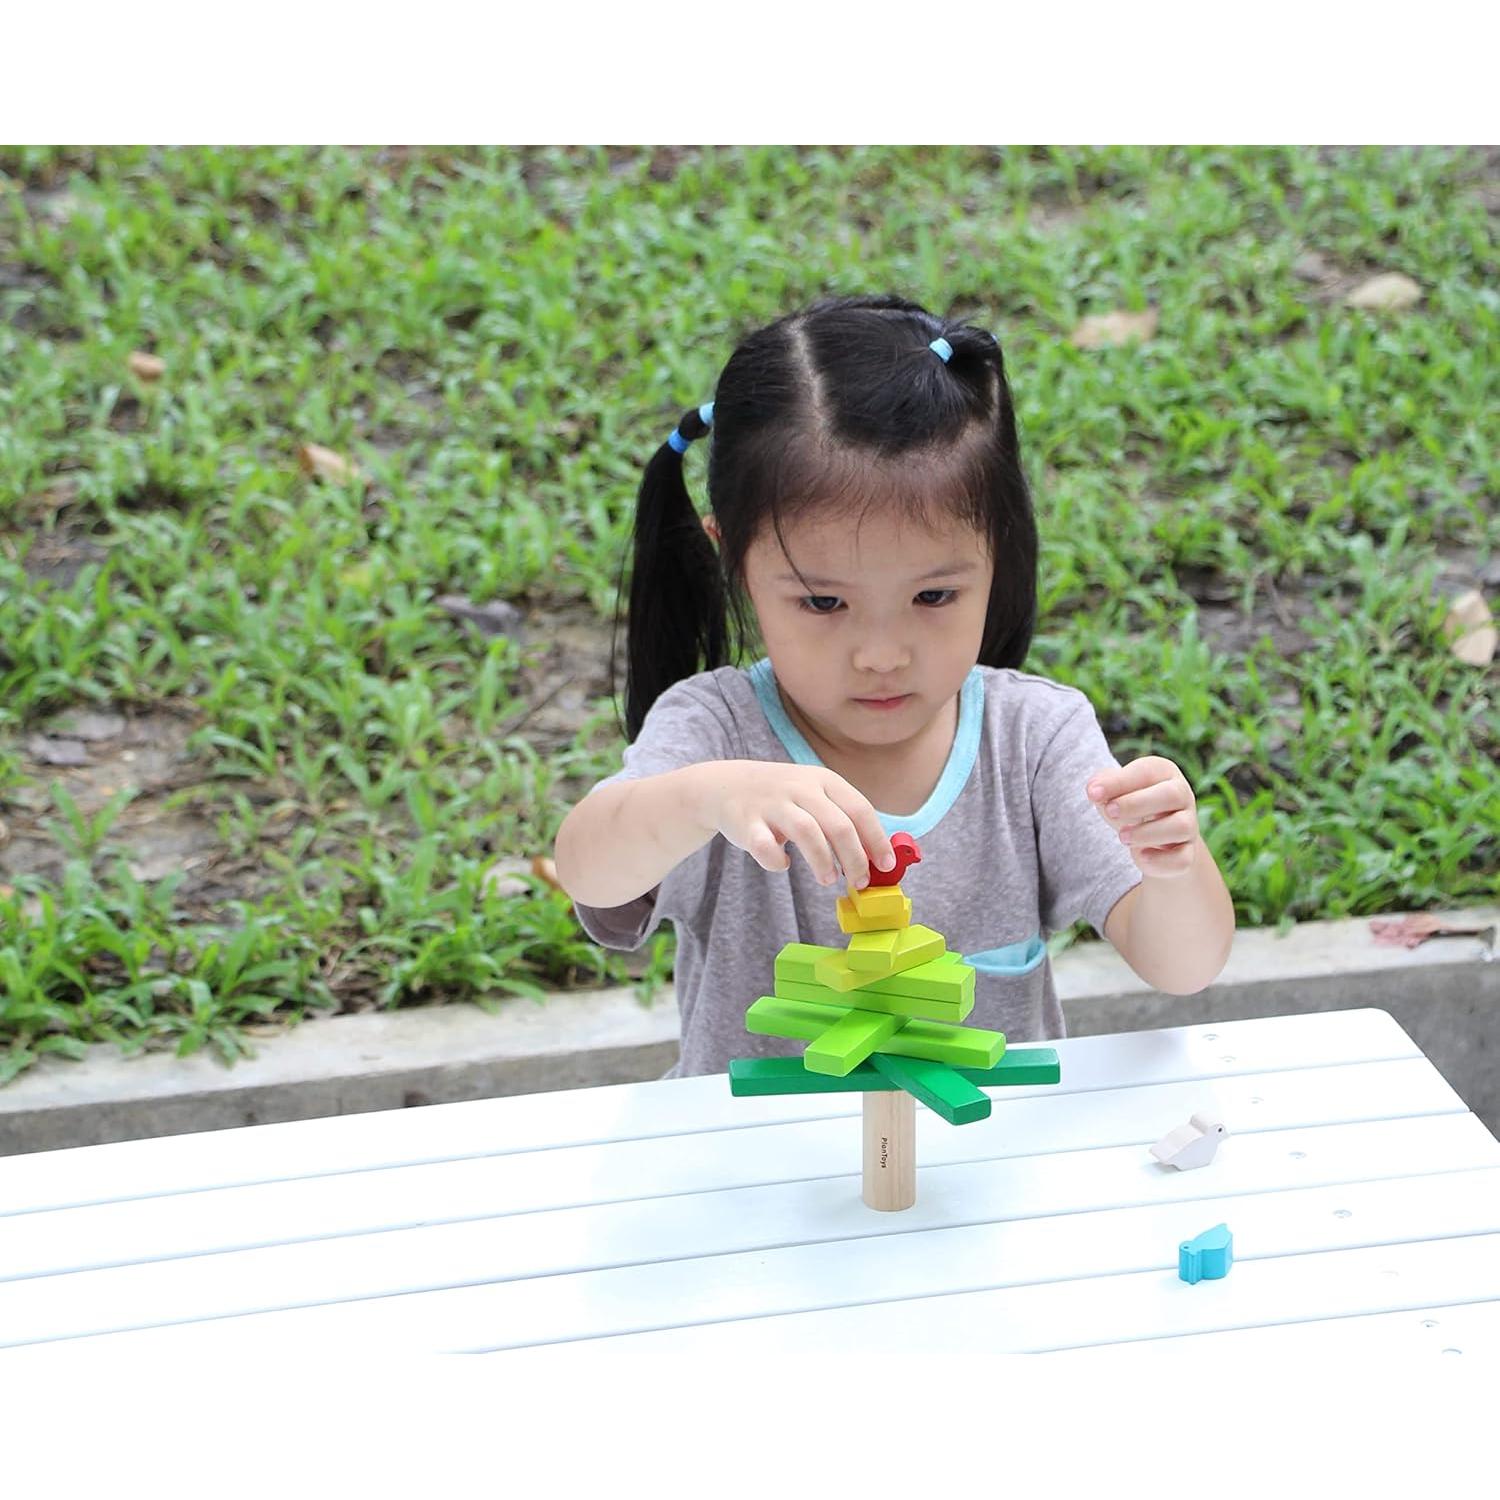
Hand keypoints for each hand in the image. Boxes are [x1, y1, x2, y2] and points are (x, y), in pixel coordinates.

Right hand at [691, 761, 894, 893]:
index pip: (860, 809)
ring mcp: (772, 803)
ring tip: (828, 879)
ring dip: (823, 861)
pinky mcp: (746, 822)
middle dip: (855, 859)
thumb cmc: (782, 799)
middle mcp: (800, 787)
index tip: (887, 866)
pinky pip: (765, 847)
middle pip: (838, 824)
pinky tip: (783, 863)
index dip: (877, 840)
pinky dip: (777, 862)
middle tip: (859, 882)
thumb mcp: (814, 795)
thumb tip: (877, 859)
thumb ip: (842, 819)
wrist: (725, 785)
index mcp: (823, 780)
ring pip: (807, 832)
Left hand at [1086, 756, 1200, 879]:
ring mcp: (1189, 826)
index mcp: (1163, 773)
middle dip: (1136, 804)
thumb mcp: (1115, 792)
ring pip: (1181, 827)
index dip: (1118, 782)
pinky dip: (1160, 860)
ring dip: (1147, 833)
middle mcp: (1182, 796)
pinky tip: (1141, 856)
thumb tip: (1094, 790)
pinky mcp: (1188, 854)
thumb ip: (1103, 787)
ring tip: (1122, 837)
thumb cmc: (1130, 807)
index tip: (1093, 794)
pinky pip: (1182, 859)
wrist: (1154, 840)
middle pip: (1172, 795)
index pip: (1146, 772)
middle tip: (1110, 811)